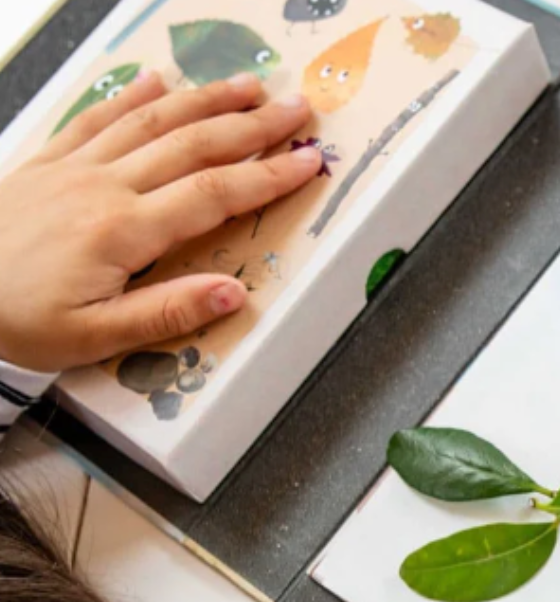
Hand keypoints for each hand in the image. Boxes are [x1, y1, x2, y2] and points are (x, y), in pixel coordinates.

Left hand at [0, 72, 322, 371]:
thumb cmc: (20, 323)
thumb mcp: (97, 337)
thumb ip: (167, 313)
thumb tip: (233, 294)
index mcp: (123, 231)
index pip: (213, 196)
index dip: (267, 177)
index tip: (307, 162)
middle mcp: (103, 186)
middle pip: (192, 146)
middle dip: (250, 127)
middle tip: (295, 109)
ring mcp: (73, 167)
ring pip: (151, 121)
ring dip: (204, 100)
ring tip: (245, 85)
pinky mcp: (45, 162)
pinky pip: (95, 117)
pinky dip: (130, 97)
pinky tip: (157, 81)